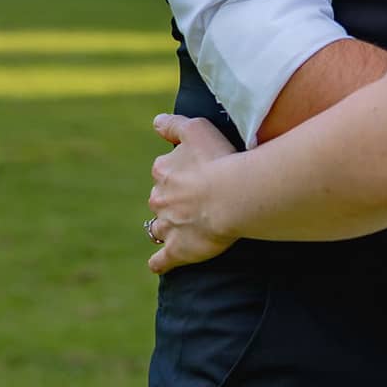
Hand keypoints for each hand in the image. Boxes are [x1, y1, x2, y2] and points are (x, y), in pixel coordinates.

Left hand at [146, 114, 237, 275]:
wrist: (231, 195)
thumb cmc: (219, 159)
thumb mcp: (197, 129)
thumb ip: (174, 124)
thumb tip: (156, 123)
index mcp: (163, 170)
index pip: (164, 171)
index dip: (177, 173)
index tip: (193, 174)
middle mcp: (160, 197)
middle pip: (161, 199)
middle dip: (172, 200)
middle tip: (194, 201)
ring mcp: (167, 225)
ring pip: (158, 227)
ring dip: (165, 227)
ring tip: (179, 229)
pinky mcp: (177, 250)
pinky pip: (161, 260)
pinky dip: (159, 262)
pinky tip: (159, 263)